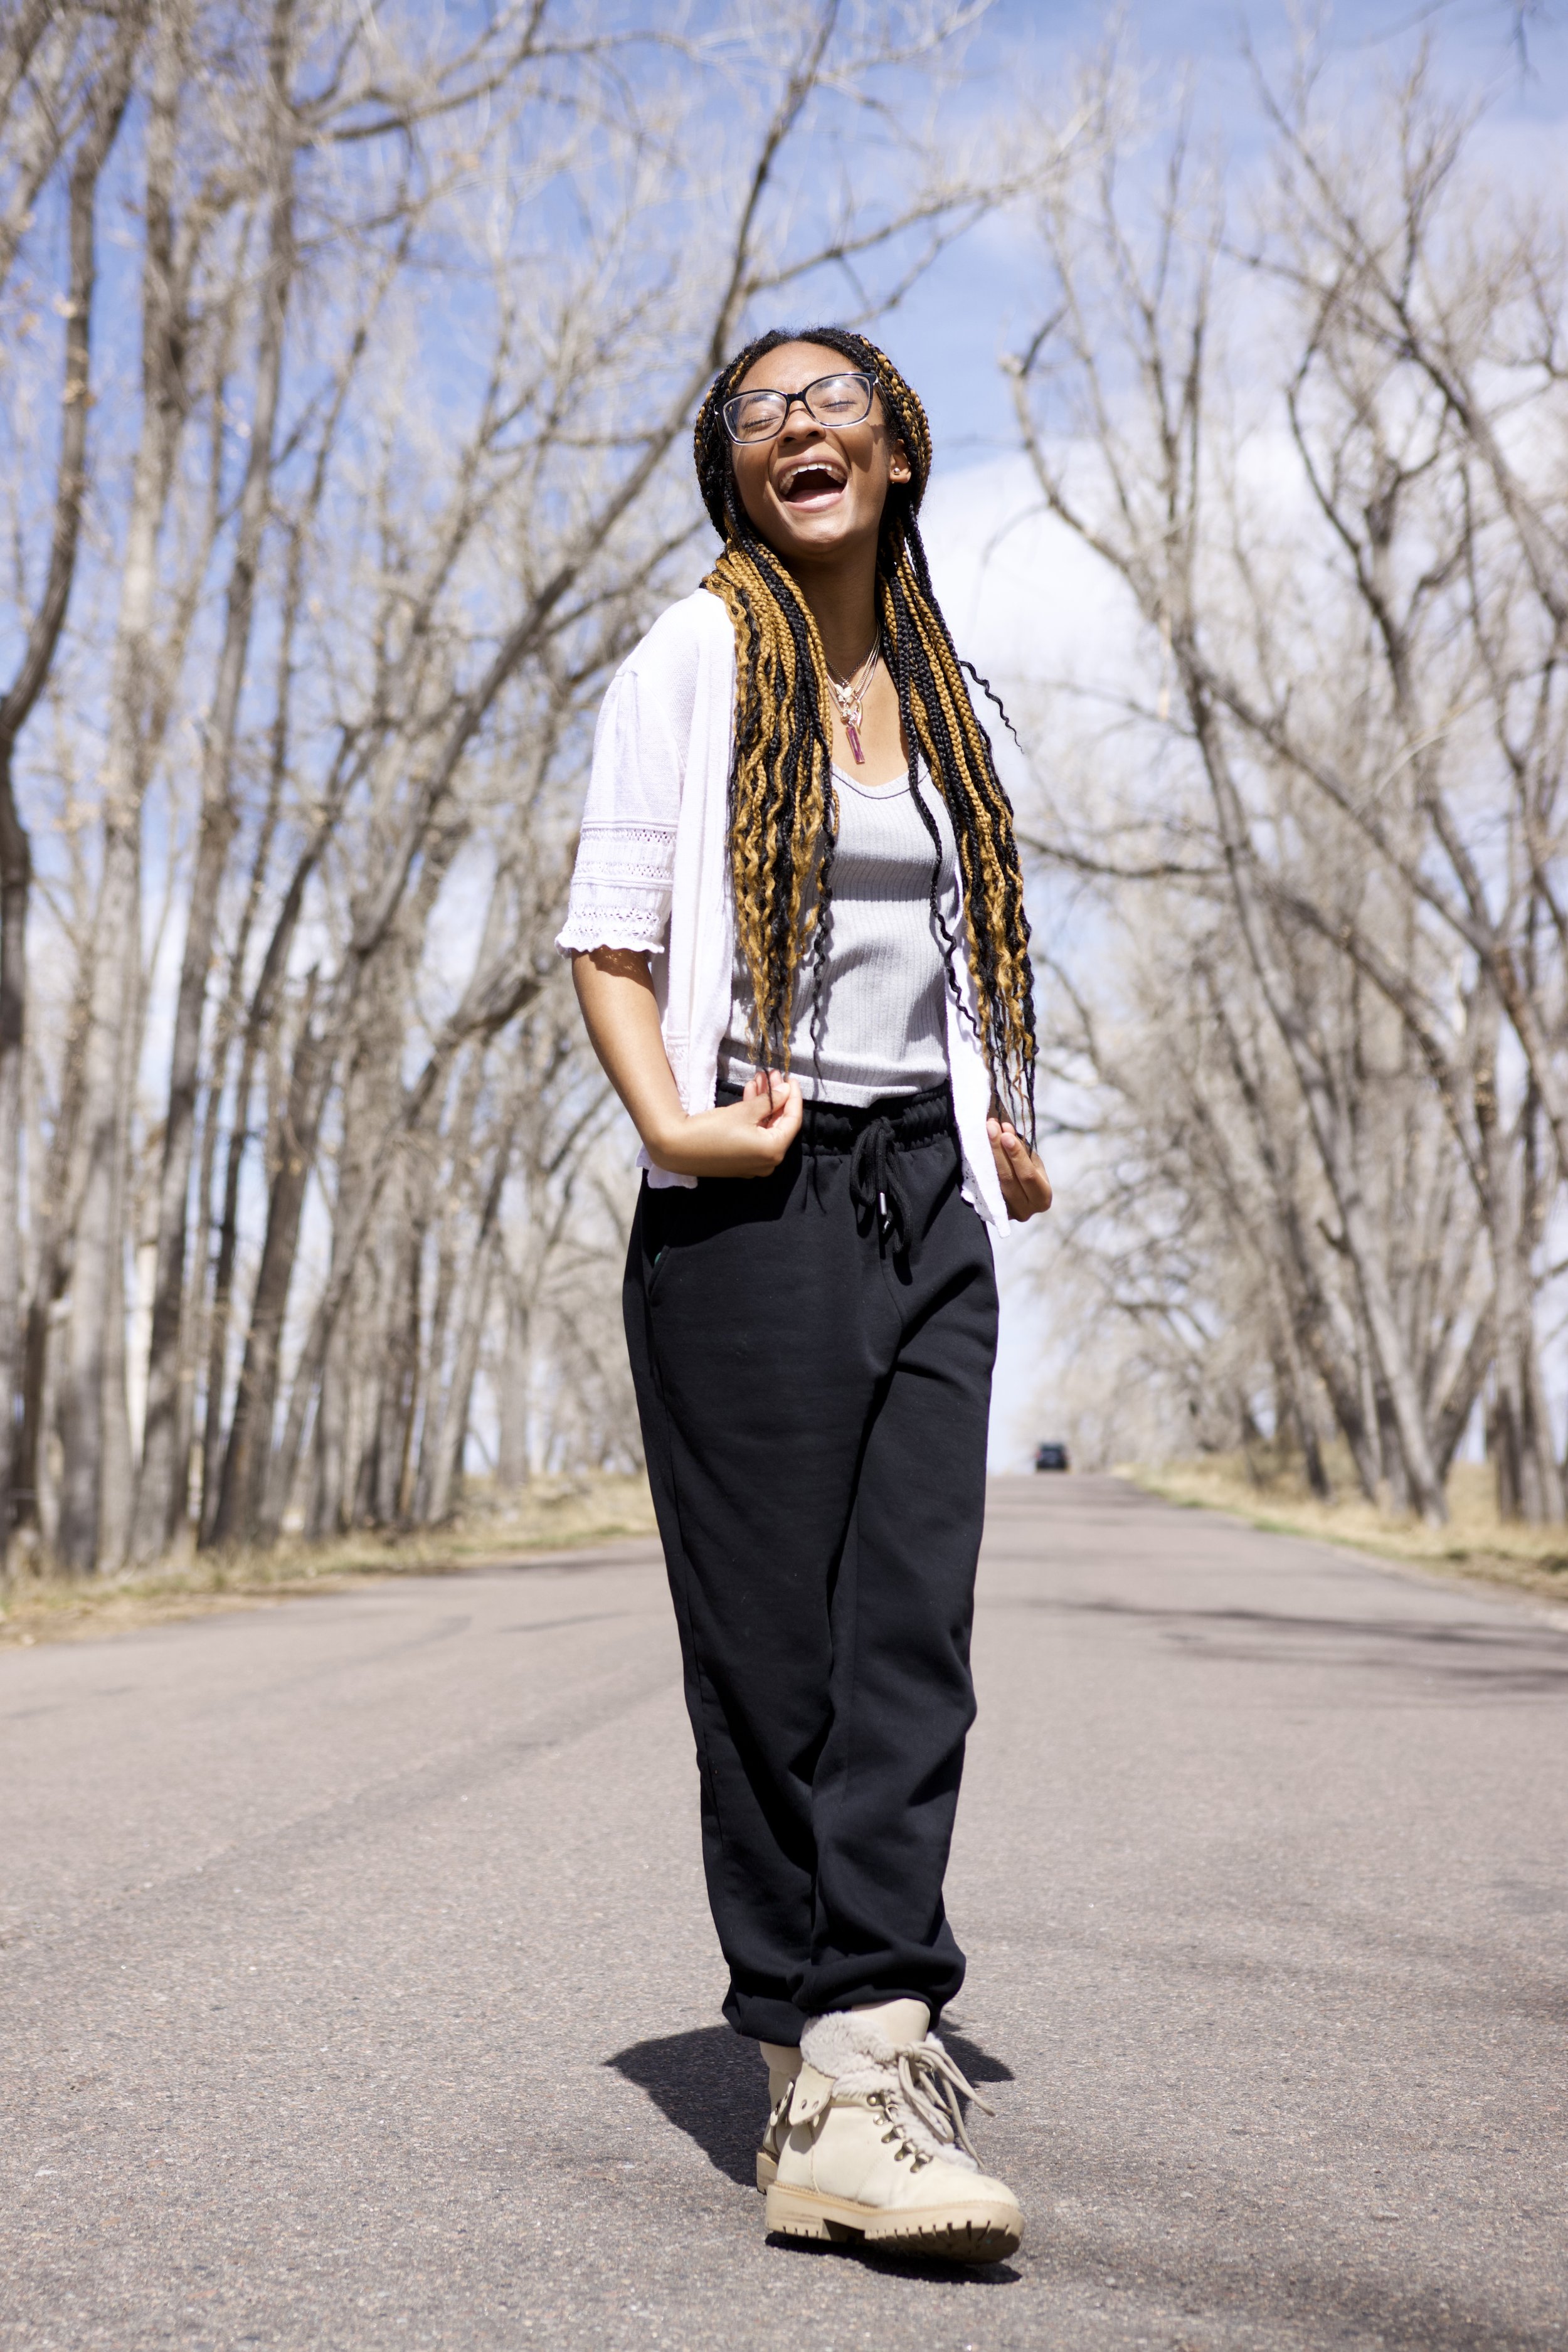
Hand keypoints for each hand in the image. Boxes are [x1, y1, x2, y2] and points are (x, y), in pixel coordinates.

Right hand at [647, 1069, 802, 1178]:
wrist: (678, 1147)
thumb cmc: (712, 1129)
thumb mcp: (744, 1111)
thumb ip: (769, 1100)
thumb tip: (786, 1091)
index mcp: (774, 1151)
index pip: (793, 1120)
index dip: (793, 1097)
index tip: (791, 1079)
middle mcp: (768, 1162)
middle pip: (779, 1124)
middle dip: (776, 1098)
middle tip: (772, 1075)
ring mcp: (754, 1164)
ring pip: (766, 1129)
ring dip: (763, 1104)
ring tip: (758, 1079)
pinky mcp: (741, 1161)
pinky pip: (755, 1136)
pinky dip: (754, 1118)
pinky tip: (749, 1095)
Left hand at [987, 1115, 1051, 1221]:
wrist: (1022, 1195)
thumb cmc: (1031, 1173)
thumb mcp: (1032, 1161)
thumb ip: (1020, 1147)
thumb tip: (1004, 1128)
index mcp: (1042, 1198)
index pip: (1027, 1175)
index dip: (1016, 1155)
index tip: (1006, 1134)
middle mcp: (1025, 1211)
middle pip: (1007, 1178)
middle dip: (998, 1150)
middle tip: (991, 1127)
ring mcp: (1007, 1214)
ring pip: (993, 1182)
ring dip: (987, 1154)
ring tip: (984, 1132)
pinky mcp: (992, 1212)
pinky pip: (984, 1187)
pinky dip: (981, 1166)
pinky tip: (977, 1148)